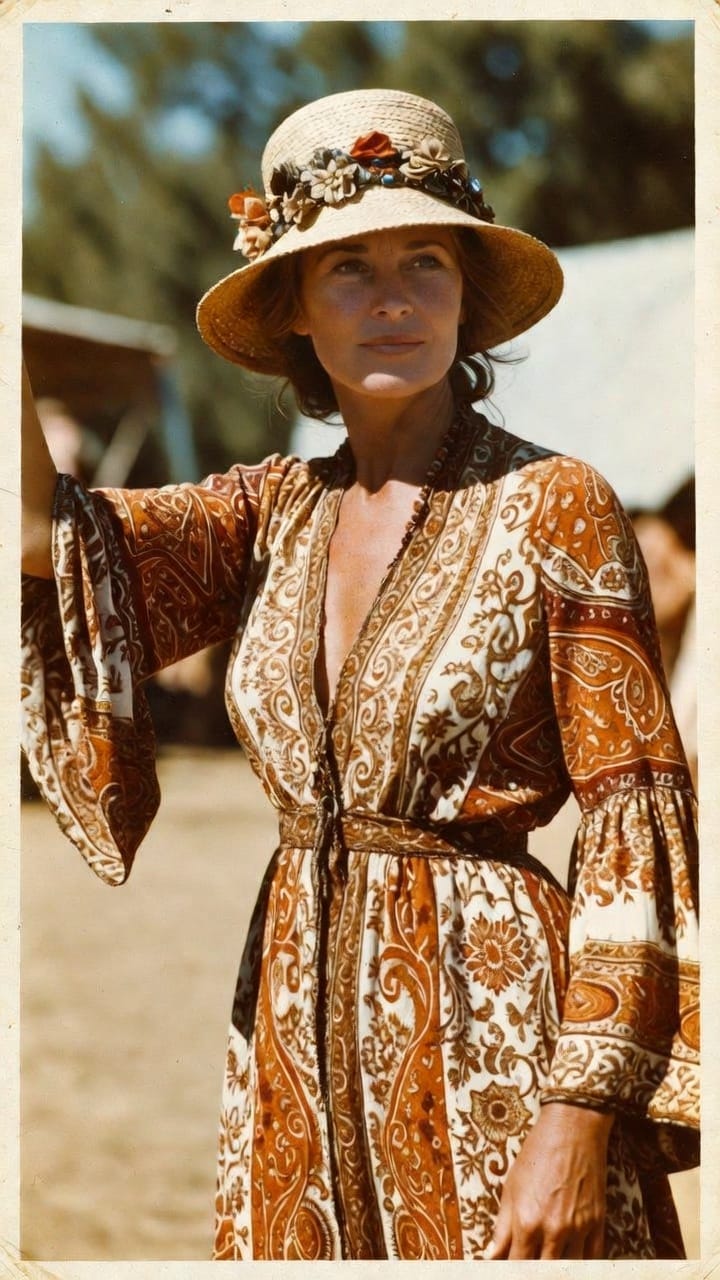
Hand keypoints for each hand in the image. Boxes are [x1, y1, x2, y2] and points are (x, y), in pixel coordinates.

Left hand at [486, 1101, 613, 1259]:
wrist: (572, 1129)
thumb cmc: (537, 1154)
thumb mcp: (511, 1188)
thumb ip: (501, 1228)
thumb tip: (490, 1256)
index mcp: (527, 1222)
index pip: (518, 1267)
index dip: (512, 1272)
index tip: (509, 1270)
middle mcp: (553, 1230)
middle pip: (544, 1272)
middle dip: (535, 1271)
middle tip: (530, 1263)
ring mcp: (579, 1228)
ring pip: (569, 1269)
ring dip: (558, 1267)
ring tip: (549, 1259)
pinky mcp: (598, 1223)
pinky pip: (592, 1259)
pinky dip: (582, 1264)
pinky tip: (572, 1261)